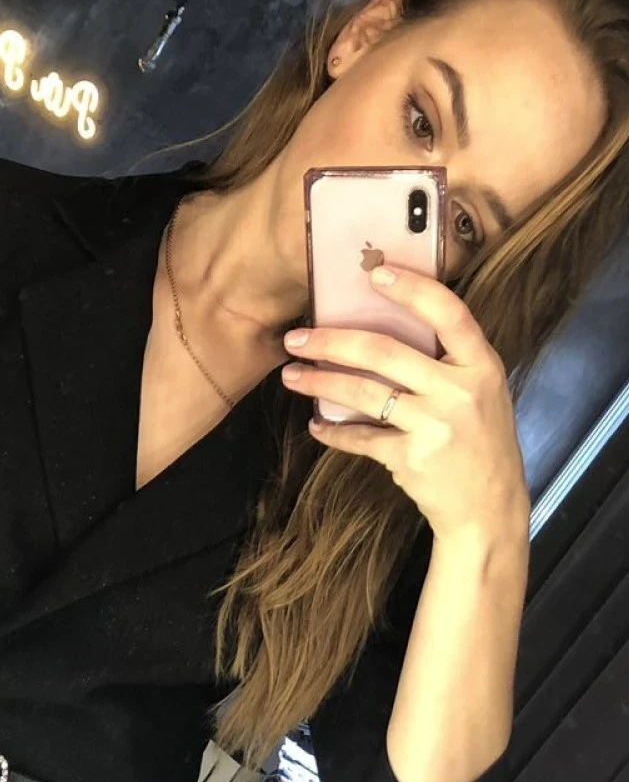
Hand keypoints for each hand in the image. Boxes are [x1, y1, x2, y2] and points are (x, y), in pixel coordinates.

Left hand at [280, 265, 529, 540]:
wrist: (488, 508)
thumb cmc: (480, 444)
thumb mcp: (481, 394)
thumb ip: (447, 364)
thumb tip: (382, 333)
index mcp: (482, 365)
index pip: (448, 313)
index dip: (412, 289)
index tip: (374, 273)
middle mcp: (459, 390)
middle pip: (385, 352)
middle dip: (332, 341)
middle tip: (296, 338)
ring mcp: (435, 425)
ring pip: (365, 393)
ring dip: (321, 382)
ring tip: (292, 375)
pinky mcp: (411, 458)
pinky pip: (361, 438)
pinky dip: (334, 432)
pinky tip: (317, 426)